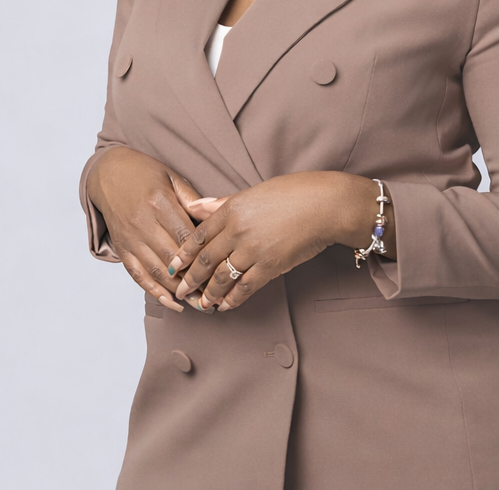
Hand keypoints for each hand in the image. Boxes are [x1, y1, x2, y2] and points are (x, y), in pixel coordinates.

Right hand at [87, 146, 225, 312]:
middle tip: (217, 294)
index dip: (203, 256)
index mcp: (159, 203)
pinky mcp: (122, 249)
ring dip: (179, 291)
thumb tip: (213, 218)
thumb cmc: (144, 173)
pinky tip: (173, 303)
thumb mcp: (171, 178)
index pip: (186, 236)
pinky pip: (138, 275)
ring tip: (200, 304)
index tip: (222, 270)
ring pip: (156, 271)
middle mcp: (143, 224)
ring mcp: (130, 239)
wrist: (108, 173)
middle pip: (173, 259)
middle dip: (195, 280)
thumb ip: (192, 199)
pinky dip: (155, 292)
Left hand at [169, 171, 379, 312]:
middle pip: (205, 260)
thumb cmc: (293, 193)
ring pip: (221, 277)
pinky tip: (225, 305)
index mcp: (231, 209)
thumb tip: (195, 206)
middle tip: (179, 291)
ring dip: (208, 293)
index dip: (182, 254)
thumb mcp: (253, 192)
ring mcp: (253, 250)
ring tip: (201, 304)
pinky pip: (245, 287)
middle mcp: (237, 230)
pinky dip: (233, 299)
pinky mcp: (270, 266)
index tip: (173, 266)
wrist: (325, 205)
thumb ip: (222, 203)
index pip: (198, 235)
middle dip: (190, 279)